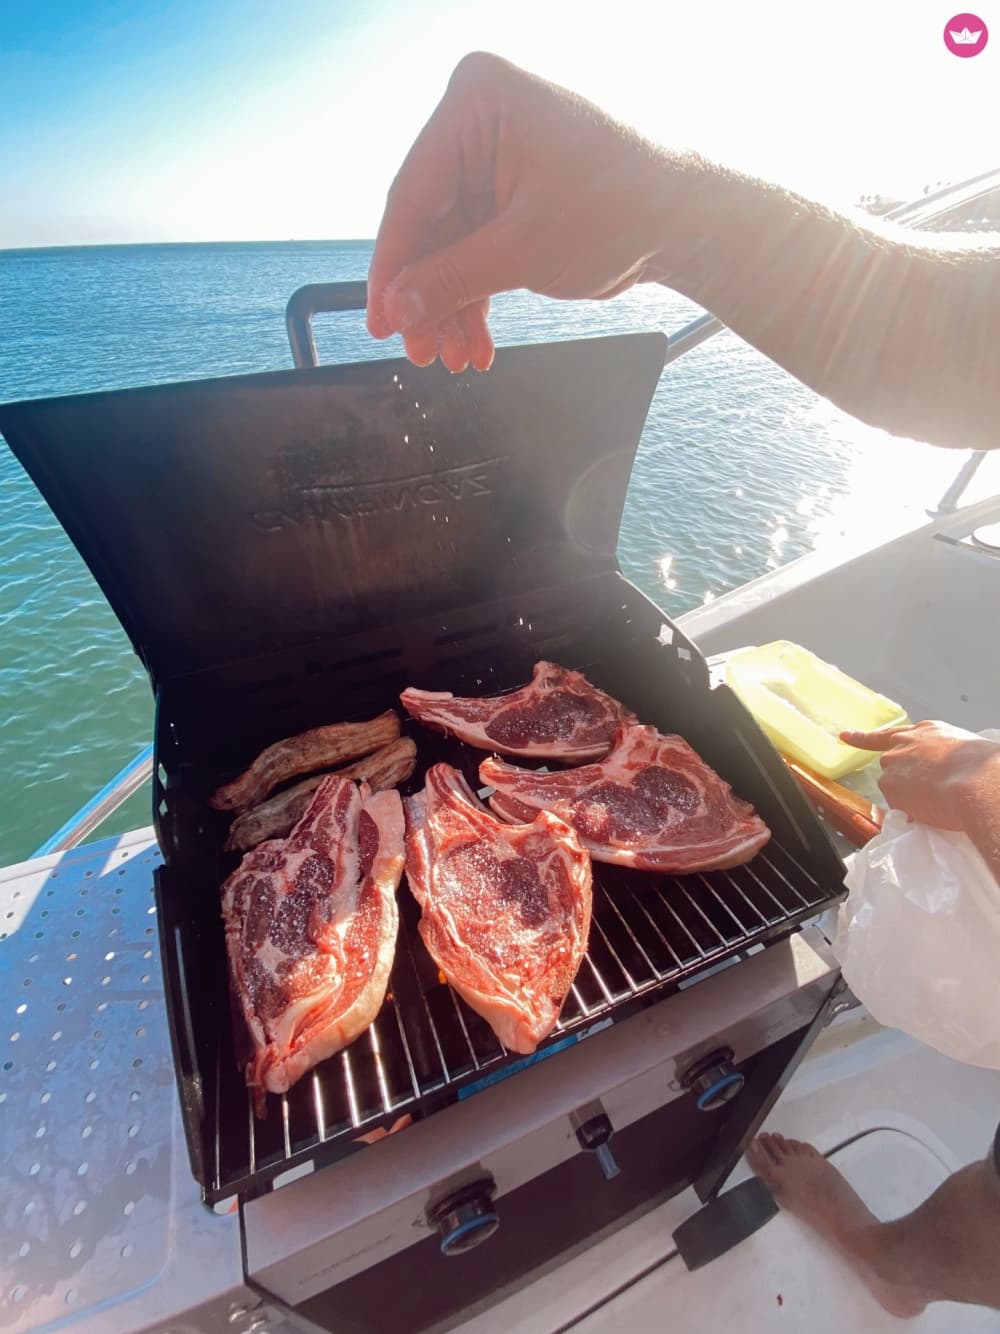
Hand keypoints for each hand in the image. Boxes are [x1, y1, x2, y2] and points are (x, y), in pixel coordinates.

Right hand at [366, 52, 674, 372]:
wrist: (687, 221)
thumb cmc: (624, 207)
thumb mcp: (522, 250)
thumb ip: (450, 281)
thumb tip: (401, 309)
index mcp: (477, 103)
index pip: (413, 195)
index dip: (392, 268)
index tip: (380, 319)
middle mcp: (481, 122)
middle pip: (429, 224)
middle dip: (427, 297)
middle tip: (420, 350)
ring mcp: (497, 156)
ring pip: (450, 246)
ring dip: (451, 305)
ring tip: (453, 356)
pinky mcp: (513, 190)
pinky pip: (476, 248)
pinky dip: (475, 295)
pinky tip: (473, 340)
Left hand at [843, 720, 999, 830]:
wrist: (975, 782)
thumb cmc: (984, 767)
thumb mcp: (969, 751)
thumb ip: (949, 757)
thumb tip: (953, 771)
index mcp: (928, 732)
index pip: (891, 733)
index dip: (866, 737)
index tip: (845, 736)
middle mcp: (905, 744)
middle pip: (891, 762)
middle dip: (902, 778)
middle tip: (922, 791)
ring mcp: (893, 765)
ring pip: (894, 786)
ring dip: (909, 796)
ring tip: (938, 802)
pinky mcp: (889, 787)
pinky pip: (899, 807)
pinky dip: (911, 813)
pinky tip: (932, 813)